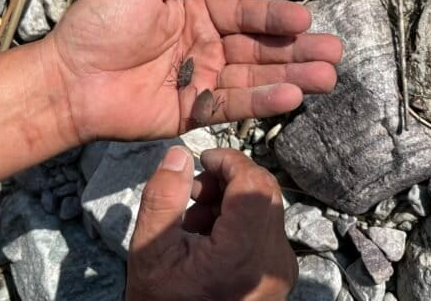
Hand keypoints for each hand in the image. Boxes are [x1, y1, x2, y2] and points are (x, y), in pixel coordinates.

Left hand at [44, 0, 341, 141]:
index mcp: (194, 14)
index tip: (305, 18)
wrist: (69, 76)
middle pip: (258, 48)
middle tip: (334, 53)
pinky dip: (262, 101)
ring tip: (327, 77)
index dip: (273, 18)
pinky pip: (232, 105)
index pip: (244, 14)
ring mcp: (201, 81)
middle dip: (296, 50)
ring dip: (291, 77)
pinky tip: (291, 96)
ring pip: (254, 77)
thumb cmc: (101, 24)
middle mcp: (205, 47)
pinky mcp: (193, 113)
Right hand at [126, 147, 297, 300]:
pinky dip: (240, 220)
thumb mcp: (150, 253)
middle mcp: (272, 263)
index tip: (203, 160)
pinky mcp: (280, 274)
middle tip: (192, 193)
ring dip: (231, 200)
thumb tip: (180, 155)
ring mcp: (280, 270)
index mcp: (242, 256)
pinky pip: (267, 229)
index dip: (229, 161)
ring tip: (194, 221)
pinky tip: (210, 238)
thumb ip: (163, 198)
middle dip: (227, 180)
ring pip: (266, 208)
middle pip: (263, 192)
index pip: (254, 183)